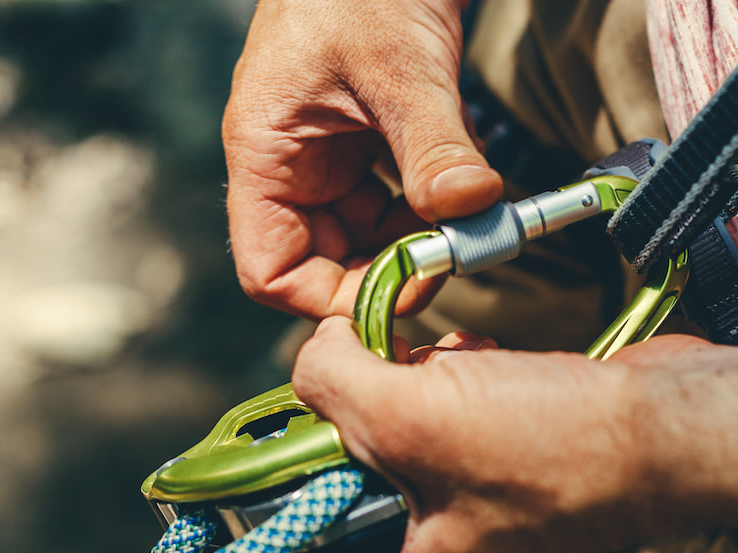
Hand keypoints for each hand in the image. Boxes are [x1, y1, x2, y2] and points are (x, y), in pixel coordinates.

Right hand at [223, 0, 502, 319]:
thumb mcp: (400, 68)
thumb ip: (434, 145)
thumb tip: (471, 209)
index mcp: (265, 156)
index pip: (271, 271)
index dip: (329, 299)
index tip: (401, 288)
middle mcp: (291, 167)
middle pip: (325, 263)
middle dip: (388, 268)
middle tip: (450, 257)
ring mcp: (329, 156)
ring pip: (368, 235)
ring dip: (417, 238)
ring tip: (465, 218)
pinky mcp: (367, 142)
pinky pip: (395, 199)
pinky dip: (432, 204)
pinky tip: (465, 182)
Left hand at [289, 319, 737, 552]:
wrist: (669, 425)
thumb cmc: (546, 446)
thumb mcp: (410, 417)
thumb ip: (331, 387)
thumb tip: (309, 354)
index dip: (269, 501)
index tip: (259, 438)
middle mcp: (441, 546)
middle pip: (350, 476)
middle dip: (351, 413)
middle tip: (360, 368)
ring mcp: (479, 495)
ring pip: (400, 430)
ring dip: (404, 380)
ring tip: (440, 357)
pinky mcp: (509, 448)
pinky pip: (449, 407)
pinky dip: (450, 372)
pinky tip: (475, 349)